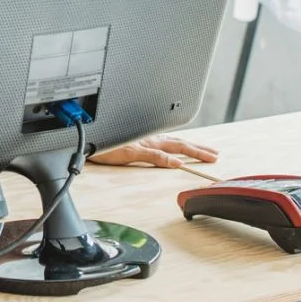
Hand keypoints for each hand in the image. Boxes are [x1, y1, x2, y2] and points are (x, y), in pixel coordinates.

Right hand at [89, 135, 218, 168]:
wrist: (84, 139)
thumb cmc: (102, 143)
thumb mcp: (126, 148)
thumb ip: (143, 152)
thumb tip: (159, 159)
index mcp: (148, 138)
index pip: (177, 142)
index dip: (194, 146)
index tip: (209, 151)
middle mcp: (148, 138)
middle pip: (180, 143)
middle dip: (200, 149)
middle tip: (216, 155)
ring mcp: (141, 144)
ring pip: (172, 146)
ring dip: (191, 151)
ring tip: (207, 157)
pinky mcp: (130, 151)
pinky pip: (150, 155)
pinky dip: (164, 158)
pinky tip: (176, 163)